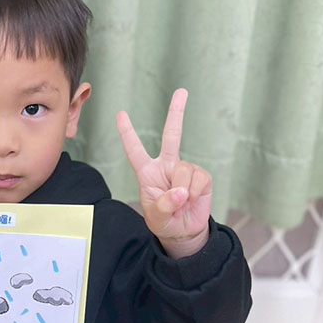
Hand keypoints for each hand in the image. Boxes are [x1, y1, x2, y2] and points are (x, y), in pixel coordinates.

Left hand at [117, 88, 211, 258]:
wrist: (184, 232)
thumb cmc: (165, 222)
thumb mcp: (157, 217)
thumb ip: (165, 205)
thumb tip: (182, 192)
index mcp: (147, 173)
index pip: (135, 150)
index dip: (127, 133)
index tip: (120, 114)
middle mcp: (166, 166)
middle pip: (172, 136)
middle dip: (177, 113)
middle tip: (182, 91)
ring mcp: (184, 170)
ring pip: (184, 170)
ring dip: (183, 190)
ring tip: (182, 203)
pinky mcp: (201, 177)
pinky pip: (199, 179)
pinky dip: (195, 193)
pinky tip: (192, 201)